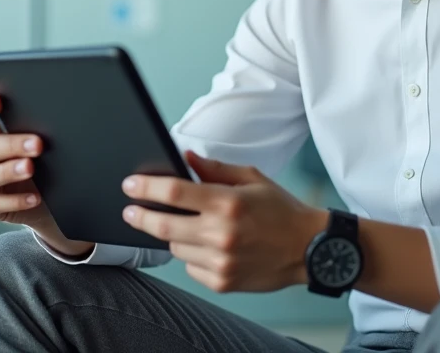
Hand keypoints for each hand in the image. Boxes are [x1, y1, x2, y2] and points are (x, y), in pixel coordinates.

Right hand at [0, 94, 49, 226]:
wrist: (45, 201)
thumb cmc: (40, 164)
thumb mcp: (35, 148)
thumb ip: (34, 135)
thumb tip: (56, 121)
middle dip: (13, 145)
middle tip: (38, 144)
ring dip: (9, 171)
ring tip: (30, 168)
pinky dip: (17, 201)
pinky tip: (35, 197)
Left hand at [121, 150, 327, 293]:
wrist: (309, 249)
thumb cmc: (282, 211)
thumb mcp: (252, 178)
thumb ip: (215, 168)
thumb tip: (185, 158)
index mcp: (227, 202)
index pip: (173, 192)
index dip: (145, 187)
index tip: (130, 185)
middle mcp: (221, 233)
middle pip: (163, 225)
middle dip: (139, 216)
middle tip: (129, 210)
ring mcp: (221, 261)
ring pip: (175, 248)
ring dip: (173, 235)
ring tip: (190, 226)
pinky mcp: (223, 282)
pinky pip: (190, 268)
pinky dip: (192, 256)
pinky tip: (209, 247)